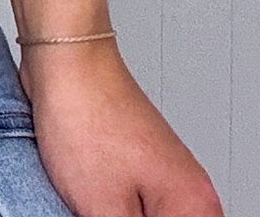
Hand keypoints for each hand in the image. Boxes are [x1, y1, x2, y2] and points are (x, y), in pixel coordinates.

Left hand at [20, 39, 223, 215]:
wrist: (64, 57)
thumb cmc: (86, 115)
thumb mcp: (102, 210)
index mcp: (196, 208)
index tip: (112, 216)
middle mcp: (189, 192)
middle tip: (96, 210)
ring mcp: (162, 175)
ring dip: (115, 216)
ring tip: (86, 203)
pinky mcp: (134, 165)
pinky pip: (129, 205)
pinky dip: (108, 208)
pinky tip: (83, 201)